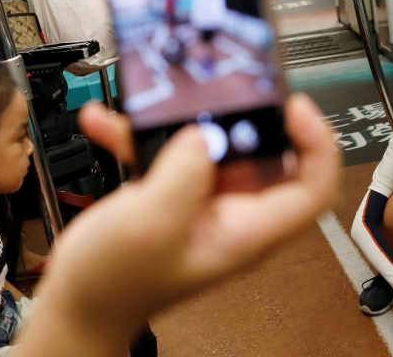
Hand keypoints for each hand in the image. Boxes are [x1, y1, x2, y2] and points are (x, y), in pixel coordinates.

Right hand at [21, 94, 340, 354]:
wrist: (76, 304)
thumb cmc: (112, 286)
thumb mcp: (150, 226)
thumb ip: (182, 175)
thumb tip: (203, 134)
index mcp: (245, 231)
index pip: (312, 187)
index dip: (316, 143)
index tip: (293, 107)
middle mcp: (232, 214)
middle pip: (265, 153)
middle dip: (244, 115)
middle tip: (223, 89)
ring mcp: (202, 200)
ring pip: (213, 144)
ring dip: (181, 119)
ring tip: (155, 101)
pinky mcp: (171, 191)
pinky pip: (167, 150)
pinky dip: (139, 134)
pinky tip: (107, 122)